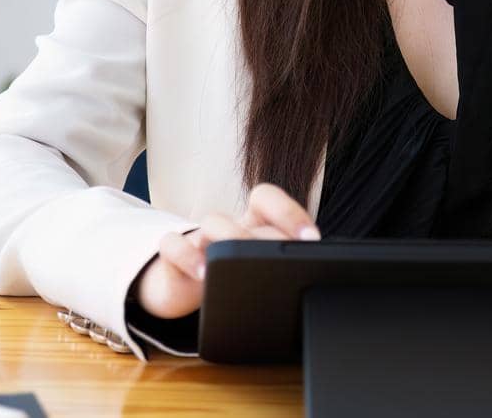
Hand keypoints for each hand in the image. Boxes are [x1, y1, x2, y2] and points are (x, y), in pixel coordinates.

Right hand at [131, 183, 321, 319]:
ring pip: (214, 220)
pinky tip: (202, 274)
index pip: (271, 201)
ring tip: (243, 263)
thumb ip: (280, 271)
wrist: (180, 290)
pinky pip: (172, 244)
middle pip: (249, 210)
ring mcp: (199, 238)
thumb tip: (319, 283)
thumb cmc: (229, 278)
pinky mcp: (172, 257)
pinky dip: (187, 256)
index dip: (291, 213)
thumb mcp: (256, 275)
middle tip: (285, 258)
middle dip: (272, 232)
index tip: (312, 240)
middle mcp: (230, 225)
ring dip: (232, 237)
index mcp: (255, 225)